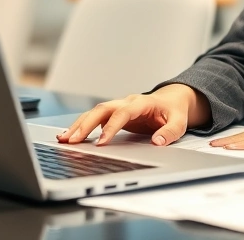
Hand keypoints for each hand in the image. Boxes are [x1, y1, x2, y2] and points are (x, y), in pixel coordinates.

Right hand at [55, 84, 208, 146]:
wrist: (171, 100)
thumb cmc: (174, 111)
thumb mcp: (180, 122)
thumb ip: (169, 132)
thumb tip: (157, 142)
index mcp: (141, 103)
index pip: (122, 113)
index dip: (111, 127)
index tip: (102, 143)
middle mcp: (126, 102)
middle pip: (101, 110)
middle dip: (85, 125)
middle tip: (72, 140)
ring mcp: (118, 107)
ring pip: (94, 113)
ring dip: (79, 125)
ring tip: (63, 139)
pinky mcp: (113, 114)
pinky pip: (94, 118)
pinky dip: (81, 126)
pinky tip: (69, 136)